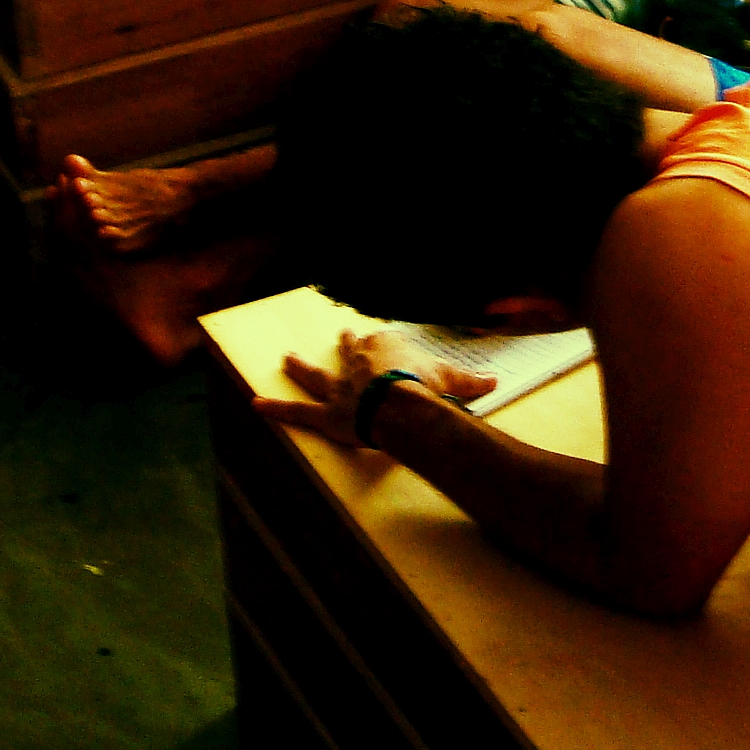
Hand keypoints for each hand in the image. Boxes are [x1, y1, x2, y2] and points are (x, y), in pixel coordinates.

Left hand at [254, 328, 497, 447]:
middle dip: (344, 346)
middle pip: (349, 352)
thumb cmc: (426, 386)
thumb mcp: (452, 380)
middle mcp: (357, 364)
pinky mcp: (327, 414)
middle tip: (338, 336)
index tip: (380, 344)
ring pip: (317, 376)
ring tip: (286, 359)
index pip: (382, 346)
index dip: (381, 347)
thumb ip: (469, 381)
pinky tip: (255, 405)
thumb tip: (494, 382)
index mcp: (386, 350)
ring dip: (301, 368)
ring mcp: (339, 388)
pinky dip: (276, 410)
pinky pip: (298, 412)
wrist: (401, 404)